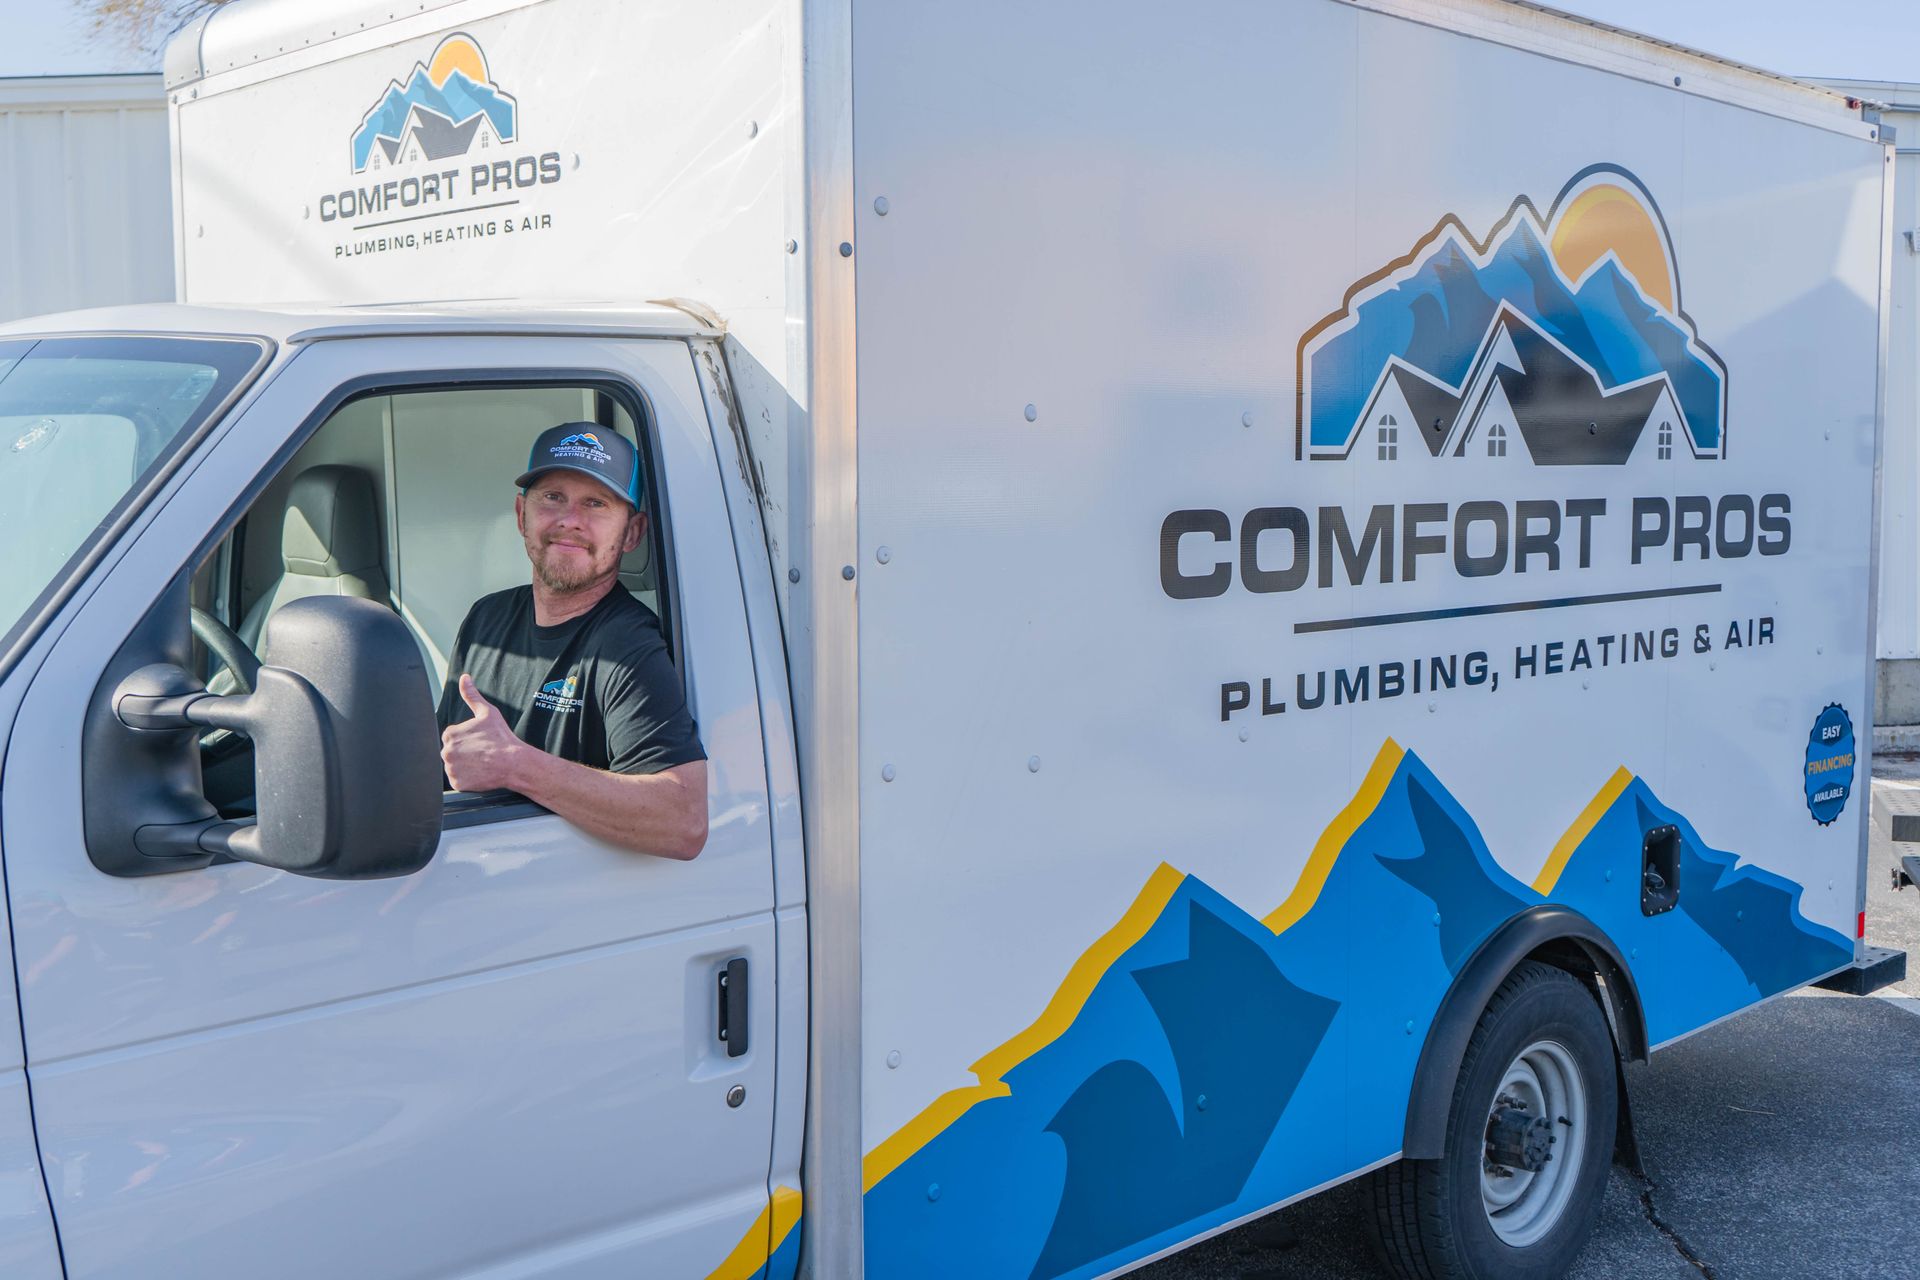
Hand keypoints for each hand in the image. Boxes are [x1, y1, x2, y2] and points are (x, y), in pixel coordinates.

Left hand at [440, 674, 525, 791]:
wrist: (514, 763)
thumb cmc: (502, 737)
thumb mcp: (487, 712)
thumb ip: (472, 695)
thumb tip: (464, 678)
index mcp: (450, 734)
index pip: (453, 737)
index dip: (468, 739)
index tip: (480, 742)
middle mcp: (447, 752)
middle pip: (453, 752)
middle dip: (465, 753)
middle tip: (483, 753)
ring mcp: (452, 769)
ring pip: (455, 766)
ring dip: (466, 765)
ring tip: (482, 763)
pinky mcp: (458, 783)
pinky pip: (460, 780)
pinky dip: (468, 779)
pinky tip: (481, 773)